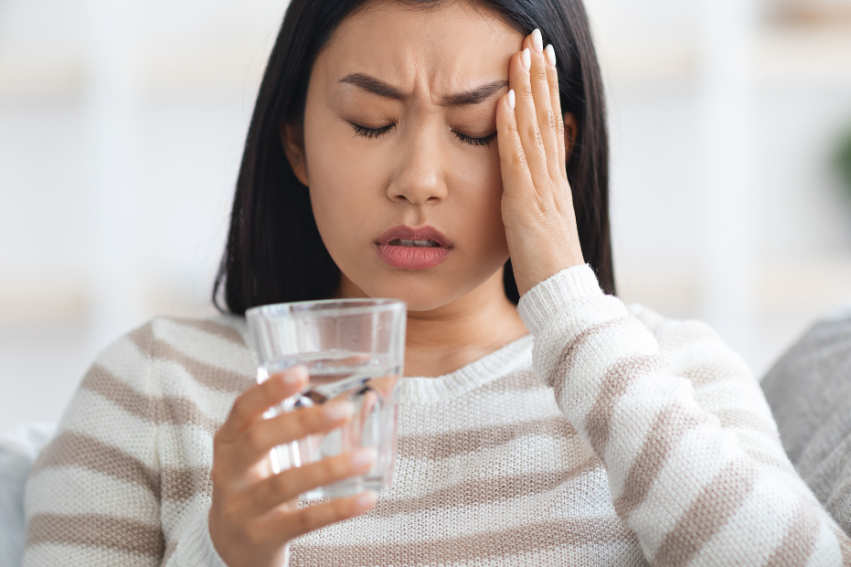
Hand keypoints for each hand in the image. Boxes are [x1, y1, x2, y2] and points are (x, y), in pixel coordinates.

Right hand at [208, 365, 377, 566]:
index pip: (242, 408)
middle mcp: (229, 471)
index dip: (269, 391)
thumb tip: (369, 391)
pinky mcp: (261, 536)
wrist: (232, 545)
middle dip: (301, 423)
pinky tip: (366, 498)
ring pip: (283, 484)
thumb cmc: (259, 482)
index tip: (300, 373)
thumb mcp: (269, 451)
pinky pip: (302, 521)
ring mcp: (242, 507)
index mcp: (230, 440)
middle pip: (257, 440)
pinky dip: (337, 509)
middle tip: (343, 411)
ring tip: (367, 457)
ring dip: (329, 469)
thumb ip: (308, 423)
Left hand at [497, 29, 584, 296]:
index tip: (541, 57)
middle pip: (546, 117)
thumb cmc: (546, 267)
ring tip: (524, 53)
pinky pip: (517, 159)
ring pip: (535, 129)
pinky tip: (507, 99)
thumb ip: (533, 198)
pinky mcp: (525, 205)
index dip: (546, 90)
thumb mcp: (540, 224)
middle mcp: (551, 178)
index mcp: (553, 181)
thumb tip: (526, 181)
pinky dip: (512, 128)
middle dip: (540, 75)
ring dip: (529, 89)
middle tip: (535, 38)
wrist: (561, 297)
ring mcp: (541, 189)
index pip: (549, 125)